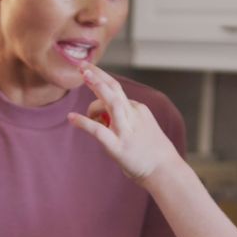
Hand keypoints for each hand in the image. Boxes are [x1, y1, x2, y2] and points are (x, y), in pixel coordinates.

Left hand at [67, 64, 180, 181]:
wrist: (165, 171)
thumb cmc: (153, 153)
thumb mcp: (143, 129)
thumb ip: (127, 120)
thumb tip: (106, 120)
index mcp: (138, 111)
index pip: (117, 93)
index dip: (102, 81)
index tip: (90, 71)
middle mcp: (133, 116)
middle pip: (115, 89)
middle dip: (99, 75)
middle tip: (83, 66)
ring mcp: (126, 131)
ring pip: (111, 102)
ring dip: (97, 87)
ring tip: (81, 77)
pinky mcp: (118, 146)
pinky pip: (99, 131)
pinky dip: (84, 123)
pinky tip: (71, 118)